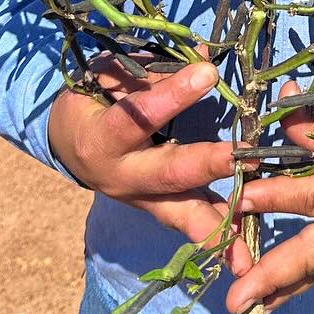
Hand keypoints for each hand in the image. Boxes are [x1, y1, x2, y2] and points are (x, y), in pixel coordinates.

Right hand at [47, 59, 251, 276]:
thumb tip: (205, 56)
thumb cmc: (93, 101)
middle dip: (206, 165)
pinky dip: (218, 238)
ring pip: (180, 215)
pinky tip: (244, 257)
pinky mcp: (159, 212)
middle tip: (243, 155)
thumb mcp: (107, 79)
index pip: (135, 118)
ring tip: (242, 252)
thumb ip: (150, 71)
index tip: (207, 72)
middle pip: (166, 175)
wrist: (69, 145)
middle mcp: (121, 177)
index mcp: (101, 139)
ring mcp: (141, 201)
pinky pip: (190, 224)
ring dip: (216, 229)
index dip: (170, 96)